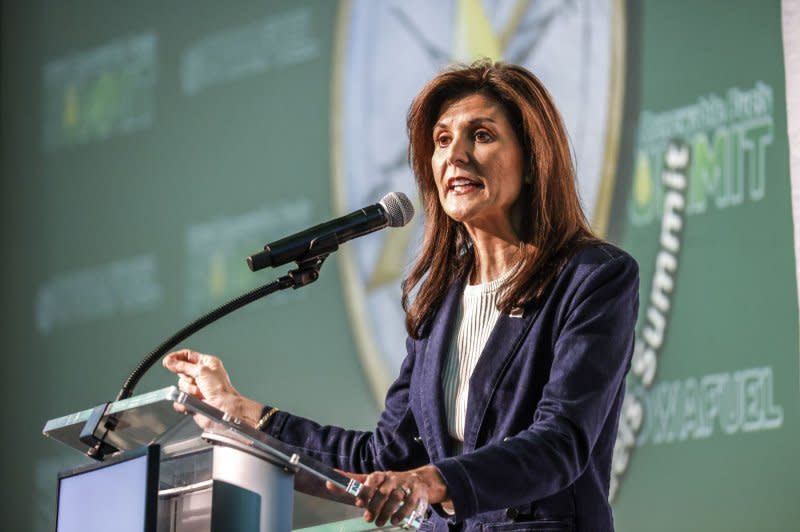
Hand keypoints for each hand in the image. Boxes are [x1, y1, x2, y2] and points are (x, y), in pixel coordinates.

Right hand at [162, 349, 262, 427]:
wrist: (223, 409)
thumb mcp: (202, 371)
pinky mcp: (192, 402)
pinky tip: (194, 402)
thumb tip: (170, 362)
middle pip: (181, 372)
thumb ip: (183, 366)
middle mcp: (202, 375)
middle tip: (196, 381)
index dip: (176, 358)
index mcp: (207, 364)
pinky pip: (179, 401)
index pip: (187, 356)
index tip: (167, 361)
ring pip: (180, 387)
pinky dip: (184, 402)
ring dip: (189, 391)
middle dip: (187, 378)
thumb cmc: (221, 390)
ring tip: (200, 393)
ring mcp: (196, 389)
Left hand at [333, 465, 447, 526]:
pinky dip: (402, 513)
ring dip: (387, 511)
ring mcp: (406, 485)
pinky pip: (410, 503)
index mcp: (381, 476)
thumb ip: (355, 483)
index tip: (358, 503)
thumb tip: (330, 483)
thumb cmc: (391, 483)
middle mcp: (393, 478)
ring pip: (396, 498)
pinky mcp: (417, 493)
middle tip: (368, 519)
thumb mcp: (375, 481)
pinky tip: (395, 520)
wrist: (421, 481)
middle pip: (383, 492)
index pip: (372, 479)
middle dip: (374, 506)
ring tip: (380, 522)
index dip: (365, 490)